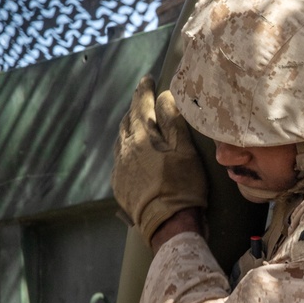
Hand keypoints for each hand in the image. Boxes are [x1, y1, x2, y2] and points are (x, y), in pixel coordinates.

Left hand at [111, 77, 207, 246]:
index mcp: (142, 136)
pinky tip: (131, 151)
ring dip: (128, 126)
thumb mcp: (184, 150)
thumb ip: (173, 120)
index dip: (145, 89)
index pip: (141, 104)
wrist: (167, 224)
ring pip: (121, 138)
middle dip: (135, 105)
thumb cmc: (182, 186)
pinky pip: (119, 158)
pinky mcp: (119, 184)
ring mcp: (120, 167)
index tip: (148, 78)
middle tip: (142, 97)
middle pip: (128, 119)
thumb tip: (164, 95)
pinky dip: (126, 148)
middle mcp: (126, 148)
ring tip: (136, 121)